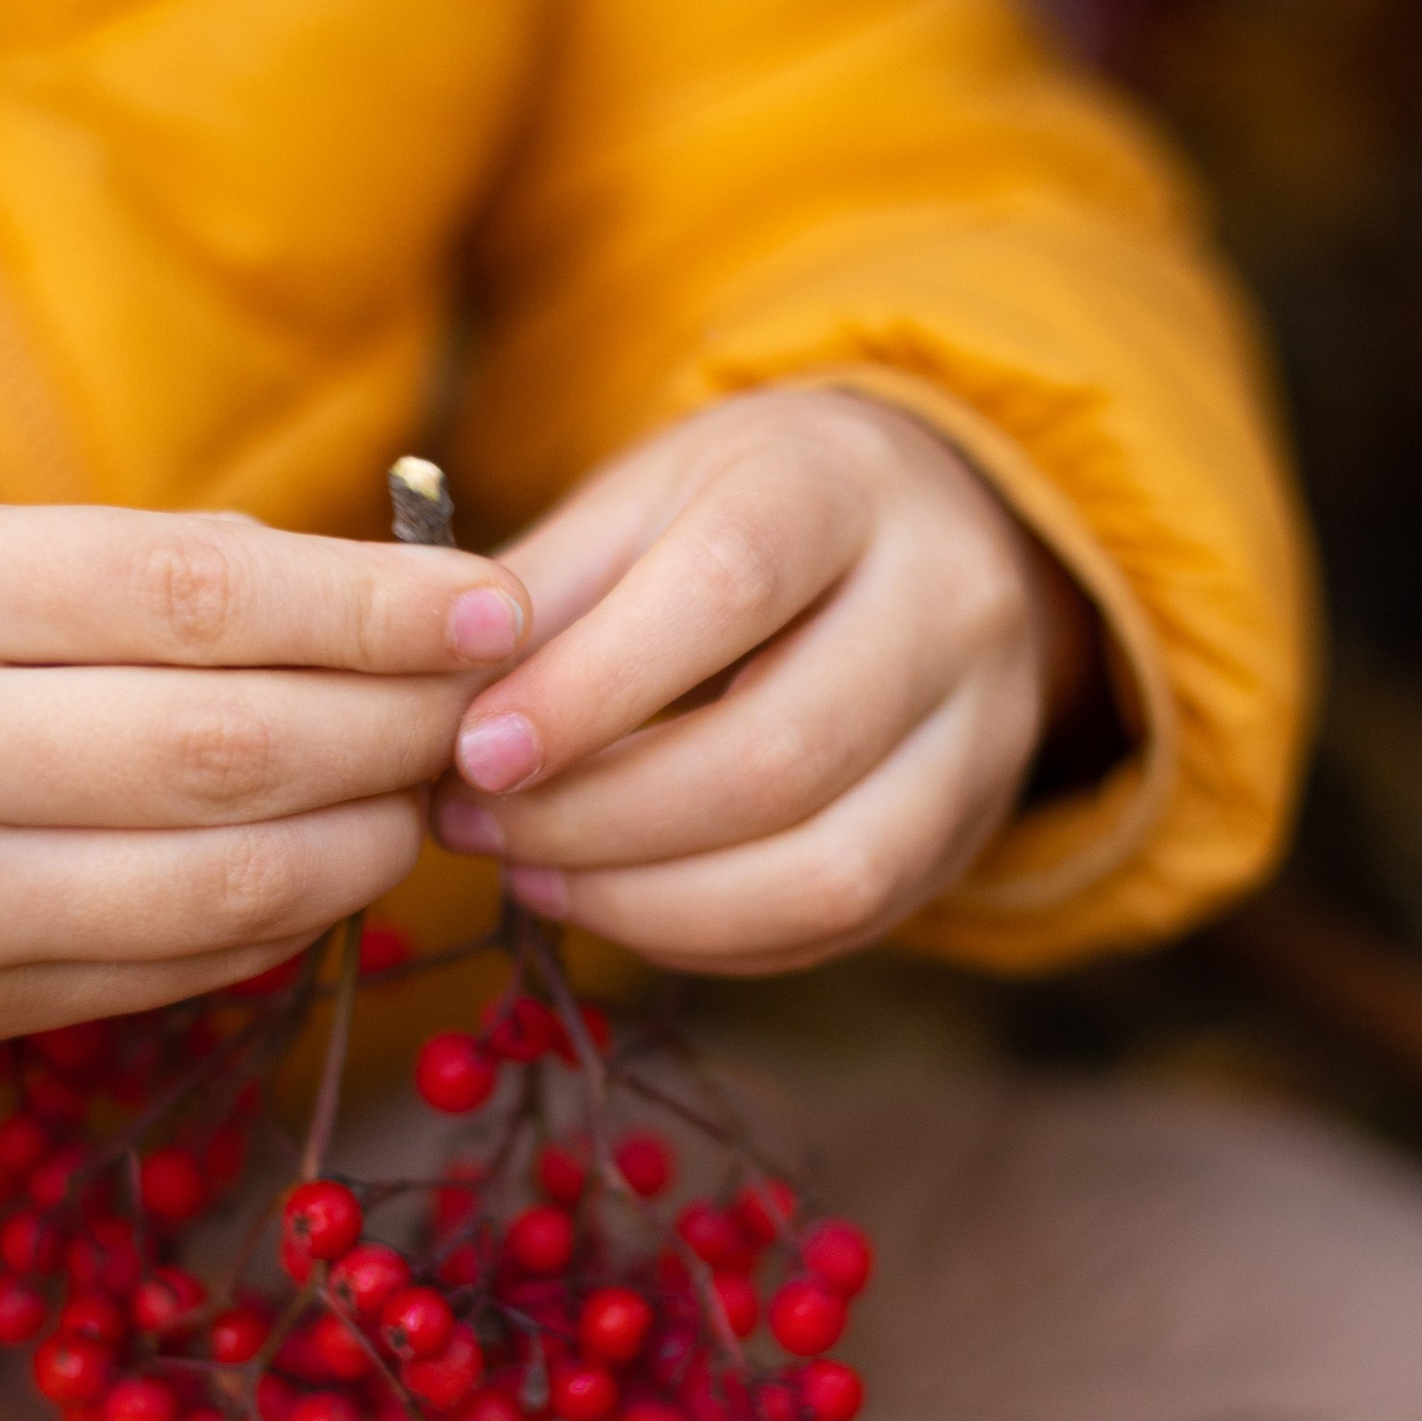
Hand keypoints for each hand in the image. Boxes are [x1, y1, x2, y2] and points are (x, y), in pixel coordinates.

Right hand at [0, 496, 528, 1083]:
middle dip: (400, 731)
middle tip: (491, 710)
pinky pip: (156, 976)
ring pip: (217, 889)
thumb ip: (117, 575)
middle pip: (235, 749)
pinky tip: (319, 877)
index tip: (500, 603)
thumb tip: (368, 596)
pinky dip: (268, 926)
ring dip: (361, 848)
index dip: (378, 605)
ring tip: (424, 800)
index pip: (201, 594)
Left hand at [431, 387, 1094, 973]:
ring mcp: (984, 728)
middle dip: (601, 820)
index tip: (477, 755)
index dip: (594, 688)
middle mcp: (949, 601)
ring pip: (829, 870)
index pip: (730, 585)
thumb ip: (543, 595)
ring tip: (536, 879)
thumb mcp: (640, 500)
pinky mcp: (972, 829)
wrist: (915, 527)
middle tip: (477, 831)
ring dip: (652, 905)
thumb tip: (438, 715)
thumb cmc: (739, 510)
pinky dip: (709, 937)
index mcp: (844, 482)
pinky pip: (843, 925)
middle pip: (779, 754)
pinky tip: (616, 904)